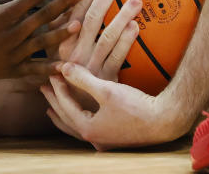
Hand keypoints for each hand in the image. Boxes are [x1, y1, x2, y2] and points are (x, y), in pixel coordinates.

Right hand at [0, 0, 84, 79]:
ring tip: (79, 24)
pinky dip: (49, 69)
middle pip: (43, 15)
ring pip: (41, 43)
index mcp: (4, 13)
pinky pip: (33, 70)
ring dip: (61, 34)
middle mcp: (10, 33)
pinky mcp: (12, 70)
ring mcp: (12, 53)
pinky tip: (66, 66)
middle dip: (65, 2)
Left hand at [42, 63, 182, 149]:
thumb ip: (83, 79)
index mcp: (88, 129)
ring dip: (64, 114)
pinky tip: (81, 114)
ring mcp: (104, 141)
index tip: (52, 73)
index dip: (57, 88)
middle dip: (54, 103)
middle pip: (67, 120)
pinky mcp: (114, 139)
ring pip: (76, 127)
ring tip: (52, 106)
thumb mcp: (106, 89)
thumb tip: (62, 68)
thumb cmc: (136, 106)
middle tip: (44, 88)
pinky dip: (79, 119)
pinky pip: (88, 128)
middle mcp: (94, 139)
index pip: (65, 106)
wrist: (165, 121)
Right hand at [55, 0, 140, 76]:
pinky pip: (118, 57)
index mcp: (61, 42)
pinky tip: (136, 26)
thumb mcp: (60, 51)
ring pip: (107, 36)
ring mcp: (90, 67)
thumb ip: (64, 27)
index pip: (75, 10)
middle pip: (91, 18)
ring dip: (122, 15)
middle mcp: (74, 53)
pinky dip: (127, 41)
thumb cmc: (68, 75)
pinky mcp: (105, 79)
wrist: (76, 112)